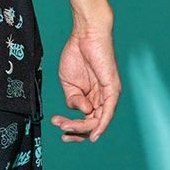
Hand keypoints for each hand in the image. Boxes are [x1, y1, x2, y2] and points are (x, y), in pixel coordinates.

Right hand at [50, 24, 121, 142]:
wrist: (85, 34)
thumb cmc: (77, 54)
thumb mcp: (68, 82)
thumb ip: (73, 99)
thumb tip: (82, 111)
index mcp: (92, 97)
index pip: (86, 120)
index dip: (72, 127)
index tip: (57, 124)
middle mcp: (102, 98)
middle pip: (92, 124)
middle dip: (75, 130)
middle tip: (61, 128)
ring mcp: (108, 94)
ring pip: (98, 120)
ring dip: (81, 127)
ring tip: (66, 125)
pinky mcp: (112, 89)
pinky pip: (108, 112)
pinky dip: (101, 125)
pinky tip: (93, 134)